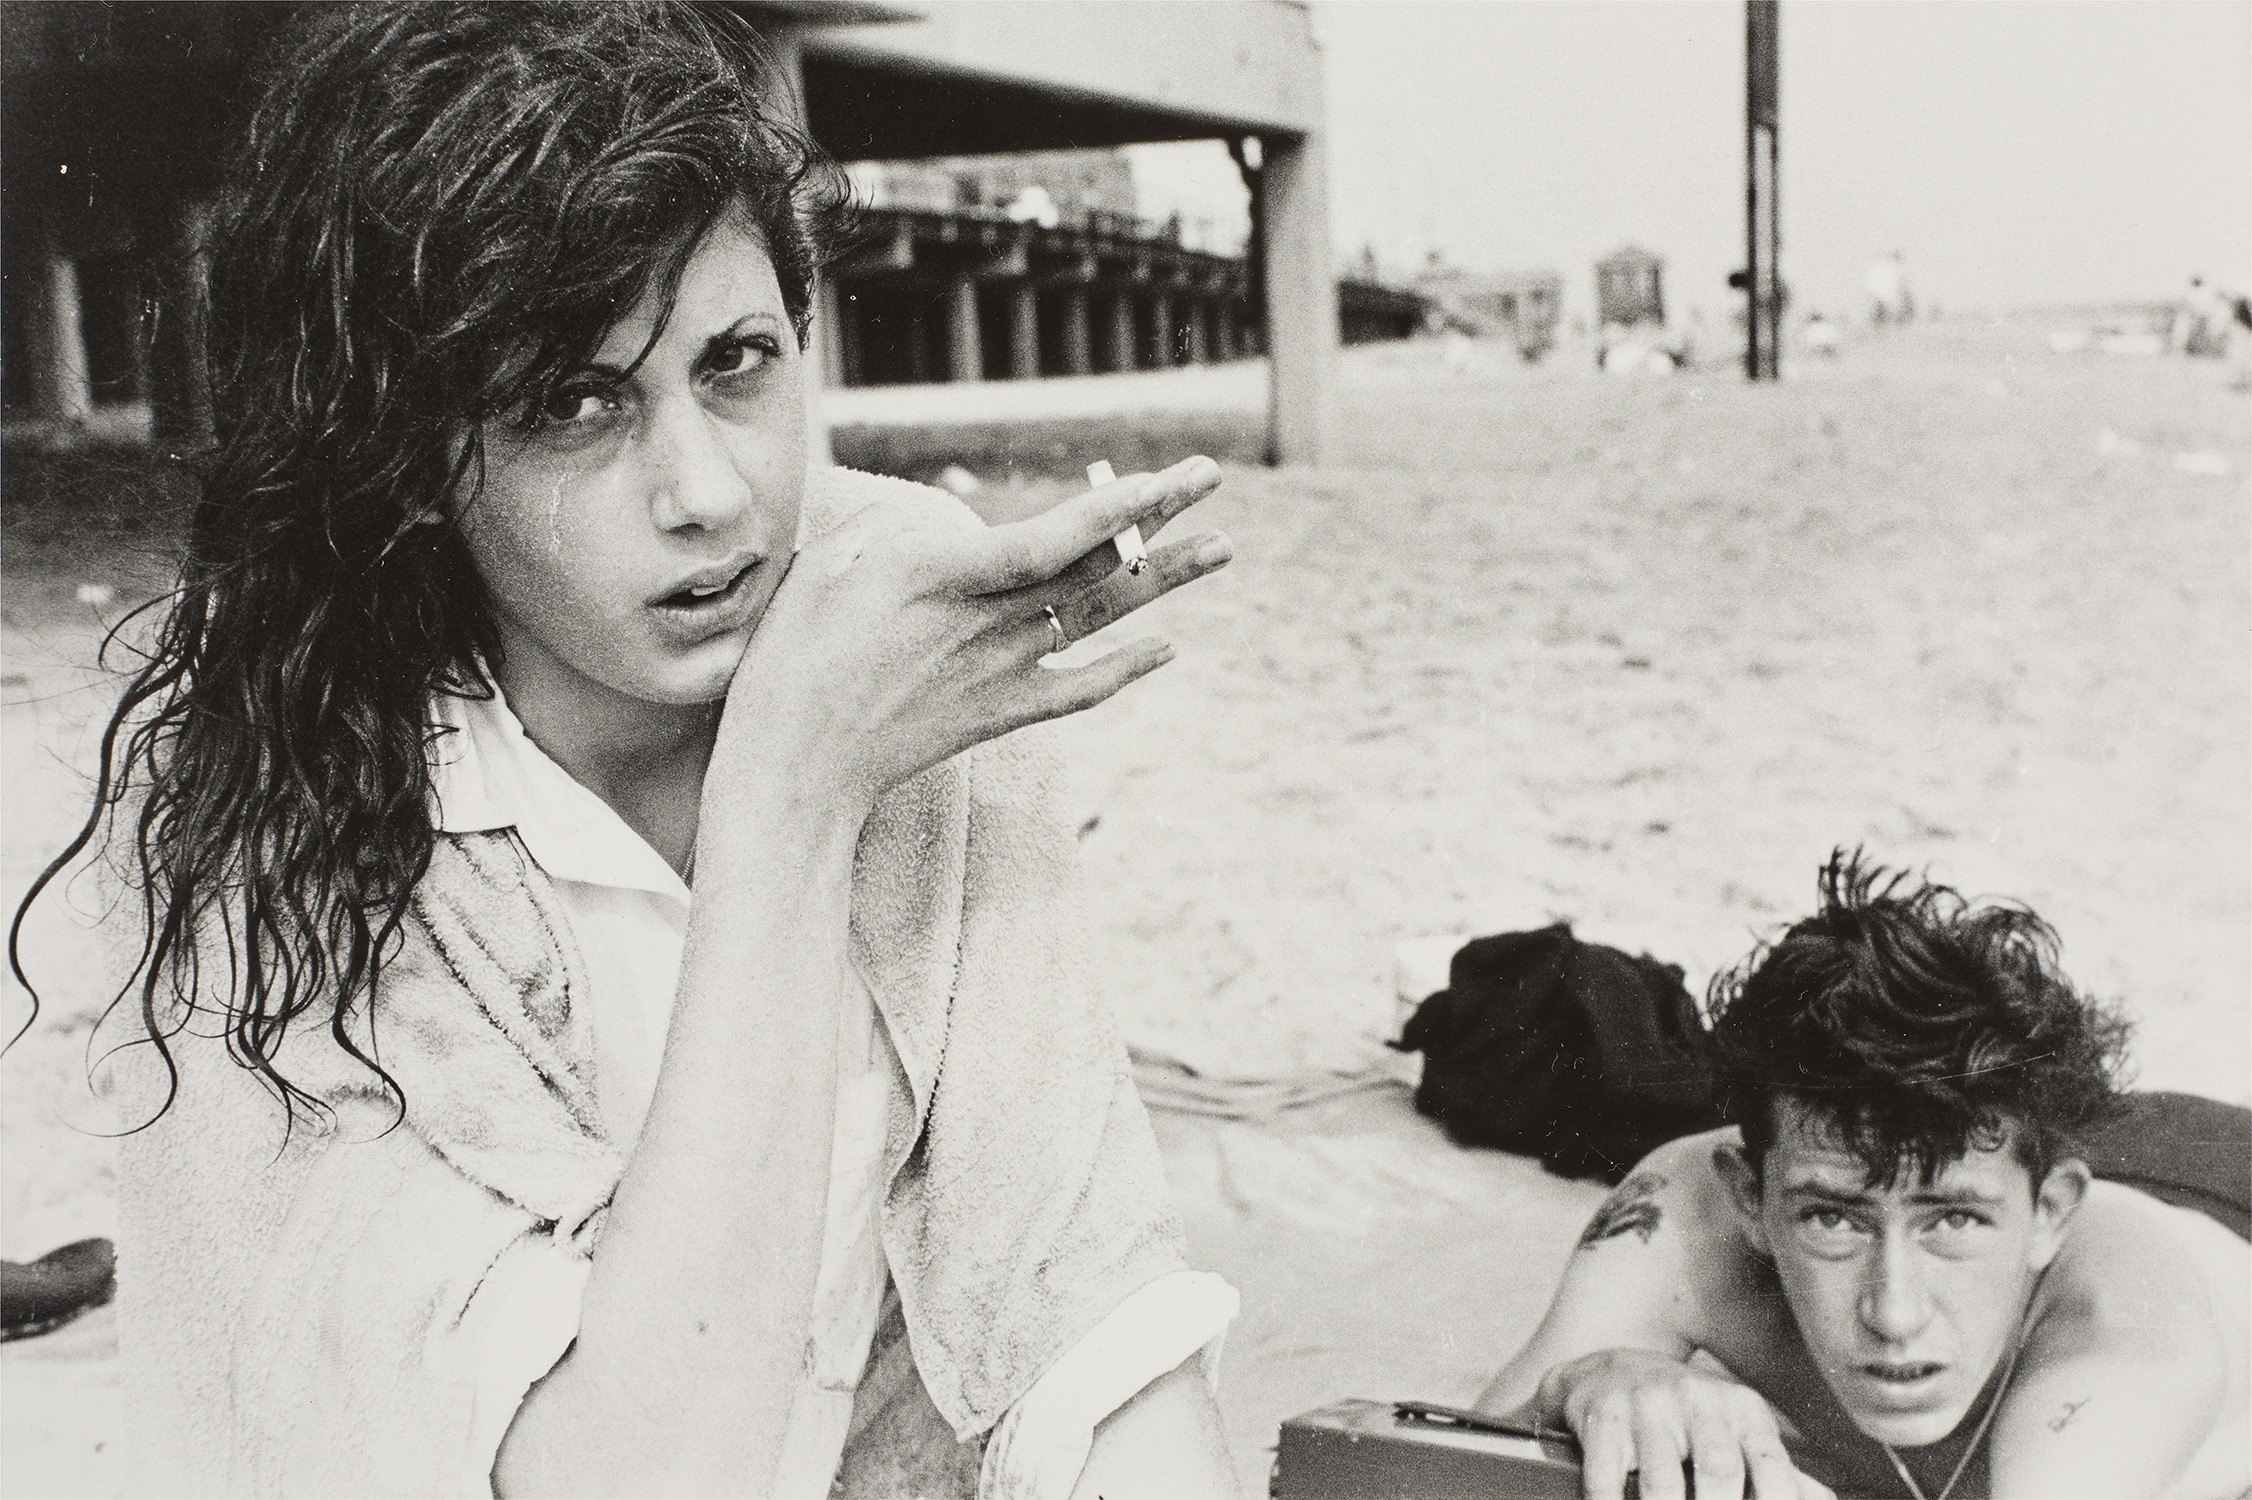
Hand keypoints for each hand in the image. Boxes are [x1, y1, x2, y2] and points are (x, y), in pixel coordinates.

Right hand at [722, 455, 1229, 809]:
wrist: (797, 768)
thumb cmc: (792, 660)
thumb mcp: (823, 568)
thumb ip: (888, 531)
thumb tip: (938, 526)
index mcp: (940, 576)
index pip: (1047, 539)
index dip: (1108, 510)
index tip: (1158, 480)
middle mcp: (985, 621)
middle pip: (1091, 564)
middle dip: (1158, 517)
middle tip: (1211, 476)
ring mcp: (1000, 671)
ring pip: (1101, 616)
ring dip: (1166, 580)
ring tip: (1223, 548)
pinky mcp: (1000, 713)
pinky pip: (1081, 690)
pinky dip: (1127, 669)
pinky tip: (1167, 650)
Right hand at [1544, 1350, 1832, 1499]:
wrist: (1611, 1367)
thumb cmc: (1690, 1414)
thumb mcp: (1739, 1429)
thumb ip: (1781, 1473)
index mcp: (1742, 1411)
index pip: (1773, 1467)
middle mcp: (1698, 1400)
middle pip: (1720, 1471)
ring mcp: (1647, 1407)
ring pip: (1662, 1482)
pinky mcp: (1602, 1417)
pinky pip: (1605, 1477)